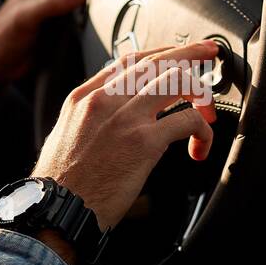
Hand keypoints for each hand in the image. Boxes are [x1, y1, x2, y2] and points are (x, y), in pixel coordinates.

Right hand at [32, 41, 219, 232]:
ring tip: (207, 110)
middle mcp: (103, 100)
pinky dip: (203, 131)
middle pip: (156, 61)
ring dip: (200, 92)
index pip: (129, 60)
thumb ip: (89, 120)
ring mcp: (125, 118)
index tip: (177, 54)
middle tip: (208, 54)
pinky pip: (188, 120)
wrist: (57, 211)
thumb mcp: (64, 137)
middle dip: (189, 54)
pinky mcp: (144, 141)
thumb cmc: (61, 186)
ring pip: (176, 80)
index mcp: (83, 98)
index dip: (160, 53)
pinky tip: (200, 147)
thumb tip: (111, 118)